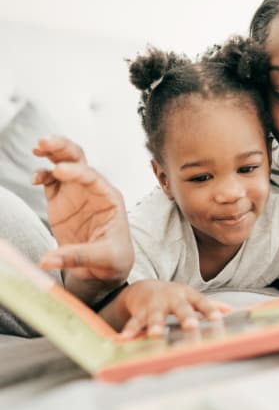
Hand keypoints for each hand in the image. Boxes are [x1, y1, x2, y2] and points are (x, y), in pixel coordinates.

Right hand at [33, 136, 133, 303]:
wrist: (106, 267)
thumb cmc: (113, 259)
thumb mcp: (103, 258)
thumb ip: (76, 257)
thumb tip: (46, 261)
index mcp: (110, 199)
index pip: (93, 178)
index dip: (77, 171)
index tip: (59, 170)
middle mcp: (93, 191)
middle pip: (80, 161)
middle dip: (64, 149)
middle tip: (45, 142)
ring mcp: (76, 193)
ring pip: (64, 164)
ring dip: (52, 153)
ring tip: (37, 147)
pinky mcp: (61, 201)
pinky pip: (50, 181)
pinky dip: (42, 175)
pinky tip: (35, 178)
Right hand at [103, 280, 230, 338]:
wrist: (145, 287)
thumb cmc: (174, 296)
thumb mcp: (191, 297)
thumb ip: (210, 304)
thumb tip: (232, 311)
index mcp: (187, 295)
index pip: (201, 302)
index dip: (210, 309)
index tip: (218, 318)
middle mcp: (172, 298)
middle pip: (180, 307)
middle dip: (185, 316)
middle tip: (191, 326)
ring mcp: (155, 304)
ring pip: (155, 315)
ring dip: (155, 325)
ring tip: (155, 335)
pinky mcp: (140, 311)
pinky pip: (135, 321)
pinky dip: (130, 330)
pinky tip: (125, 339)